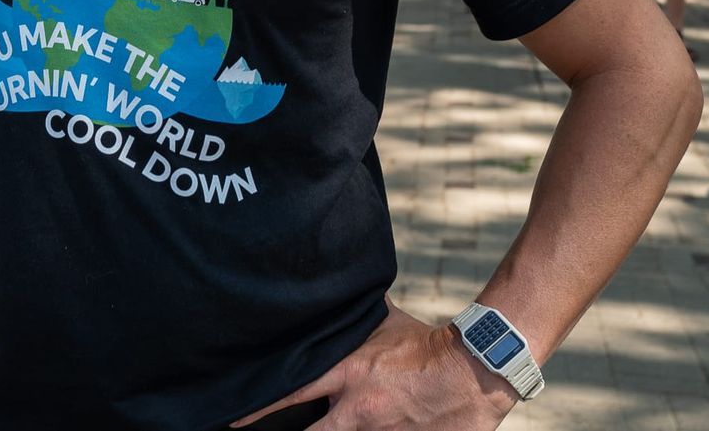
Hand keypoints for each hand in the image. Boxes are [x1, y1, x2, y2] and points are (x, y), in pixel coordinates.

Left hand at [233, 301, 517, 428]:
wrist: (476, 371)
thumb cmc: (428, 344)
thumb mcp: (384, 324)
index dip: (257, 410)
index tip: (232, 422)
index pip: (290, 393)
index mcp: (349, 375)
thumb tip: (333, 292)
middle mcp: (359, 411)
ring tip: (329, 427)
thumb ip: (354, 317)